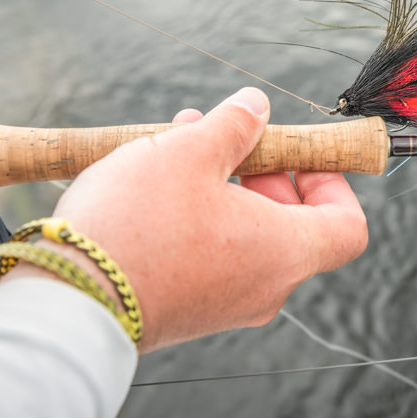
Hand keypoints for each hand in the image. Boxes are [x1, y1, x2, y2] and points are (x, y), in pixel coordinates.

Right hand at [9, 88, 367, 352]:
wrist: (70, 301)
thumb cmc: (137, 225)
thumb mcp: (190, 152)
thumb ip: (235, 125)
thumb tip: (256, 108)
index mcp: (285, 251)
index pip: (346, 225)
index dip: (332, 183)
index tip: (296, 154)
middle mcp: (265, 286)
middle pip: (293, 223)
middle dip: (263, 170)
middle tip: (229, 137)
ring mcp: (225, 304)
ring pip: (245, 234)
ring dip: (224, 185)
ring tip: (181, 142)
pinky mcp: (188, 310)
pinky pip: (212, 255)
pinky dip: (200, 215)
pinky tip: (157, 179)